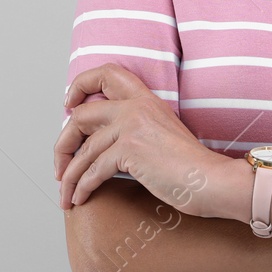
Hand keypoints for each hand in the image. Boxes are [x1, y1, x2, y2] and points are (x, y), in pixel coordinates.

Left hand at [53, 63, 227, 216]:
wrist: (212, 180)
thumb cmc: (191, 167)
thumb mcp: (162, 135)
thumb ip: (135, 130)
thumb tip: (100, 146)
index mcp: (146, 99)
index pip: (107, 73)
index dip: (81, 85)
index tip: (69, 106)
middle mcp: (136, 107)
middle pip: (81, 116)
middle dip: (63, 145)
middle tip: (59, 167)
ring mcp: (132, 126)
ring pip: (84, 150)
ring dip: (70, 177)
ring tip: (66, 195)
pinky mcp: (130, 149)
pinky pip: (93, 169)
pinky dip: (82, 187)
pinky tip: (81, 198)